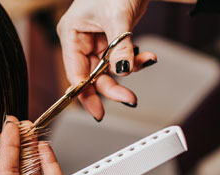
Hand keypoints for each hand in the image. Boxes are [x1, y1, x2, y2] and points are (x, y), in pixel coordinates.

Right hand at [57, 0, 157, 120]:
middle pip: (92, 75)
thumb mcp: (118, 17)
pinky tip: (148, 55)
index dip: (85, 94)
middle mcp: (81, 39)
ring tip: (147, 61)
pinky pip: (122, 57)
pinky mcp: (112, 38)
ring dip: (130, 68)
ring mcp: (97, 40)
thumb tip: (122, 71)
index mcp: (71, 34)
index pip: (75, 72)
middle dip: (113, 86)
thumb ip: (119, 46)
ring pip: (109, 68)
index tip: (98, 112)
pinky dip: (136, 58)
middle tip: (130, 99)